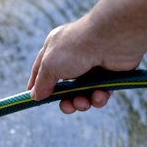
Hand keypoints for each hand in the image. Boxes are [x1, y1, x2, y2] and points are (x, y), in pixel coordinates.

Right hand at [27, 13, 143, 113]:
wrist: (112, 39)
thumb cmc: (76, 48)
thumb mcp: (49, 66)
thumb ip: (41, 83)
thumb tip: (35, 96)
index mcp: (55, 48)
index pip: (41, 68)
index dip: (37, 83)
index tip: (34, 98)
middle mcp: (73, 56)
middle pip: (64, 86)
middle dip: (65, 100)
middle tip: (67, 107)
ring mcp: (92, 65)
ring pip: (82, 92)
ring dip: (81, 102)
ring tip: (83, 103)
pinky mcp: (109, 74)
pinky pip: (100, 92)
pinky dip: (98, 98)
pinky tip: (99, 95)